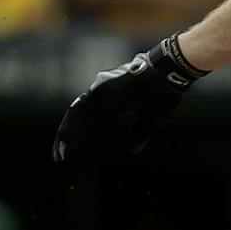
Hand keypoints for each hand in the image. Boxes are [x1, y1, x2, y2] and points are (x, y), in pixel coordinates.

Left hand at [52, 34, 206, 161]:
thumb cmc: (164, 94)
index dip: (80, 136)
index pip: (90, 121)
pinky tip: (65, 141)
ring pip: (76, 116)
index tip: (71, 151)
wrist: (170, 73)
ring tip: (59, 153)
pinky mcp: (101, 91)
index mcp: (114, 101)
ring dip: (66, 135)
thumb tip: (131, 150)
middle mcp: (103, 95)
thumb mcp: (151, 120)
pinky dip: (72, 127)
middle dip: (69, 138)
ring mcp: (100, 91)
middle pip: (79, 119)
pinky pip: (81, 111)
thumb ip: (139, 134)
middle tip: (59, 156)